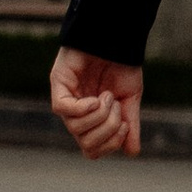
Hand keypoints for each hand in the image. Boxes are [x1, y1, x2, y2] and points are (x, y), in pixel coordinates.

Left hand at [51, 45, 142, 160]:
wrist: (117, 39)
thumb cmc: (122, 66)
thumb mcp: (130, 99)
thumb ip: (129, 126)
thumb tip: (132, 153)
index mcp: (92, 121)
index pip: (92, 151)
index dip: (110, 144)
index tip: (126, 124)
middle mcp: (76, 114)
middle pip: (85, 143)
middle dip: (108, 129)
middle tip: (117, 106)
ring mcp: (67, 99)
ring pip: (75, 128)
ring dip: (100, 114)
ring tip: (109, 95)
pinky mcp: (59, 84)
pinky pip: (63, 109)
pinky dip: (83, 109)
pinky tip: (97, 99)